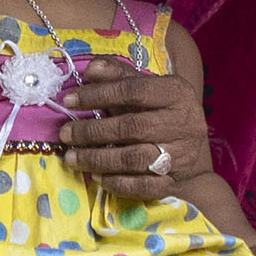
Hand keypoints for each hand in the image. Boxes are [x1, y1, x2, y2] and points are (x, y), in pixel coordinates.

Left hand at [61, 36, 220, 212]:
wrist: (189, 147)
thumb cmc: (158, 110)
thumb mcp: (143, 86)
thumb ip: (117, 75)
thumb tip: (92, 69)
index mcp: (177, 93)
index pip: (134, 90)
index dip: (99, 95)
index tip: (69, 101)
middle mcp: (184, 123)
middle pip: (133, 127)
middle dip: (93, 131)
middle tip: (65, 134)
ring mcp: (182, 155)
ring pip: (135, 159)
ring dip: (98, 159)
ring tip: (72, 157)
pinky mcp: (175, 181)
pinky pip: (143, 186)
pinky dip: (116, 183)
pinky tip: (96, 177)